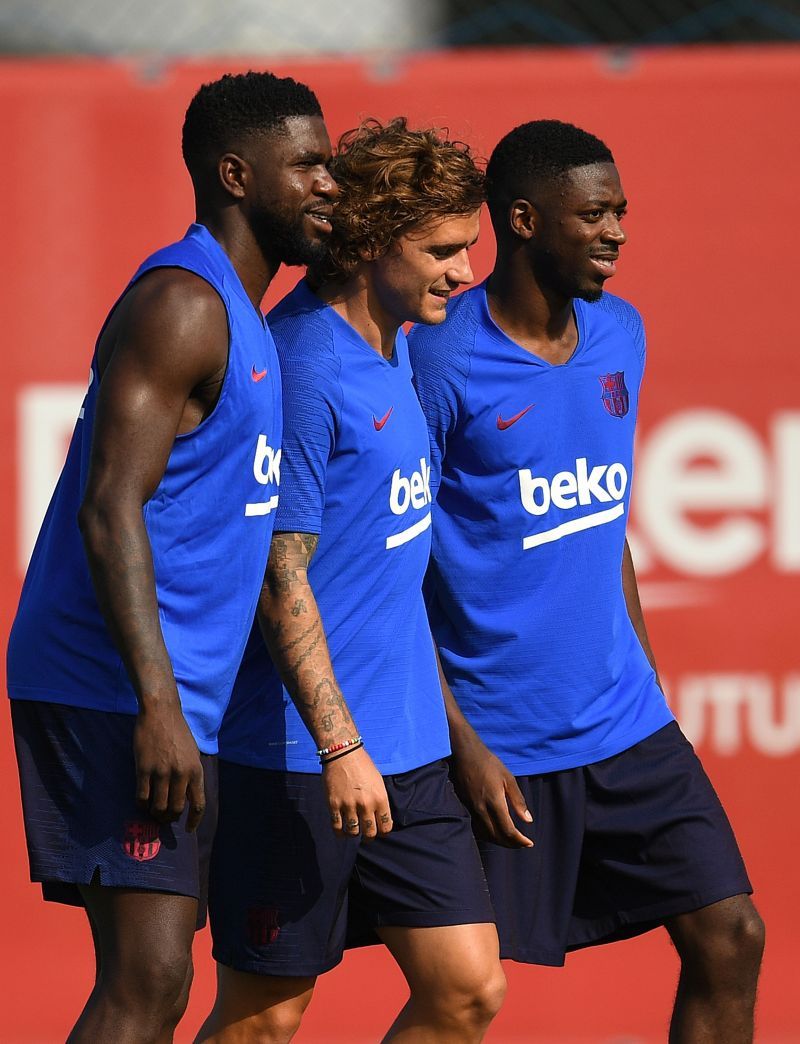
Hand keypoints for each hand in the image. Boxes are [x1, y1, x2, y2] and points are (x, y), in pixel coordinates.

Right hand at [133, 699, 205, 831]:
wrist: (161, 713)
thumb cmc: (178, 732)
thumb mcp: (193, 754)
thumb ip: (191, 775)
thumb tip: (187, 797)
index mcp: (196, 770)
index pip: (198, 804)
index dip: (193, 821)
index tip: (188, 830)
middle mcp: (180, 774)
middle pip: (176, 809)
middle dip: (169, 818)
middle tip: (164, 819)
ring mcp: (161, 772)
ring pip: (158, 806)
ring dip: (155, 814)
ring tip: (153, 812)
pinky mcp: (143, 769)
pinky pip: (142, 796)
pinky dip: (141, 805)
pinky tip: (141, 803)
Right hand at [322, 746, 392, 841]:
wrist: (343, 753)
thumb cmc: (363, 765)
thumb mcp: (379, 782)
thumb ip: (380, 801)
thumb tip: (381, 818)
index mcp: (380, 798)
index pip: (386, 827)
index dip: (383, 831)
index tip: (380, 830)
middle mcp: (366, 804)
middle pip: (370, 833)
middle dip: (369, 836)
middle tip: (367, 834)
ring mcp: (349, 805)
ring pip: (353, 832)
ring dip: (354, 833)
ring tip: (354, 829)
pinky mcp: (334, 805)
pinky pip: (337, 827)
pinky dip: (340, 833)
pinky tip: (342, 831)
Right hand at [450, 730, 532, 848]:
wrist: (464, 754)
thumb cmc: (489, 763)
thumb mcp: (508, 778)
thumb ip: (518, 801)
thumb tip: (528, 820)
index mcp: (495, 802)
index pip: (508, 830)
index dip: (519, 840)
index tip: (529, 843)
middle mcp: (482, 809)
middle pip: (497, 836)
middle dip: (511, 844)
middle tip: (522, 844)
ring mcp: (471, 810)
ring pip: (486, 835)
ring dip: (499, 842)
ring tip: (511, 841)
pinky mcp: (465, 808)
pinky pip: (477, 829)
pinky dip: (488, 836)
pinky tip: (494, 833)